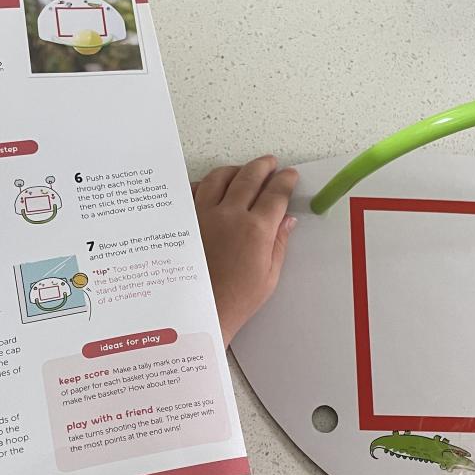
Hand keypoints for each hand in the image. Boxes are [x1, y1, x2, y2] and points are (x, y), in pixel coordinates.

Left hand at [194, 156, 297, 345]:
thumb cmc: (234, 300)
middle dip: (263, 166)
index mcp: (255, 229)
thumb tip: (287, 221)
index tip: (289, 176)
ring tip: (242, 171)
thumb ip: (279, 243)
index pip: (276, 193)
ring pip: (220, 177)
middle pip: (250, 177)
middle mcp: (229, 215)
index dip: (285, 180)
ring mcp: (203, 214)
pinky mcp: (184, 220)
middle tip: (270, 164)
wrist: (198, 311)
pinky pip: (193, 190)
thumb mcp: (268, 276)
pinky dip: (205, 184)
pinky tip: (210, 187)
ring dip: (235, 170)